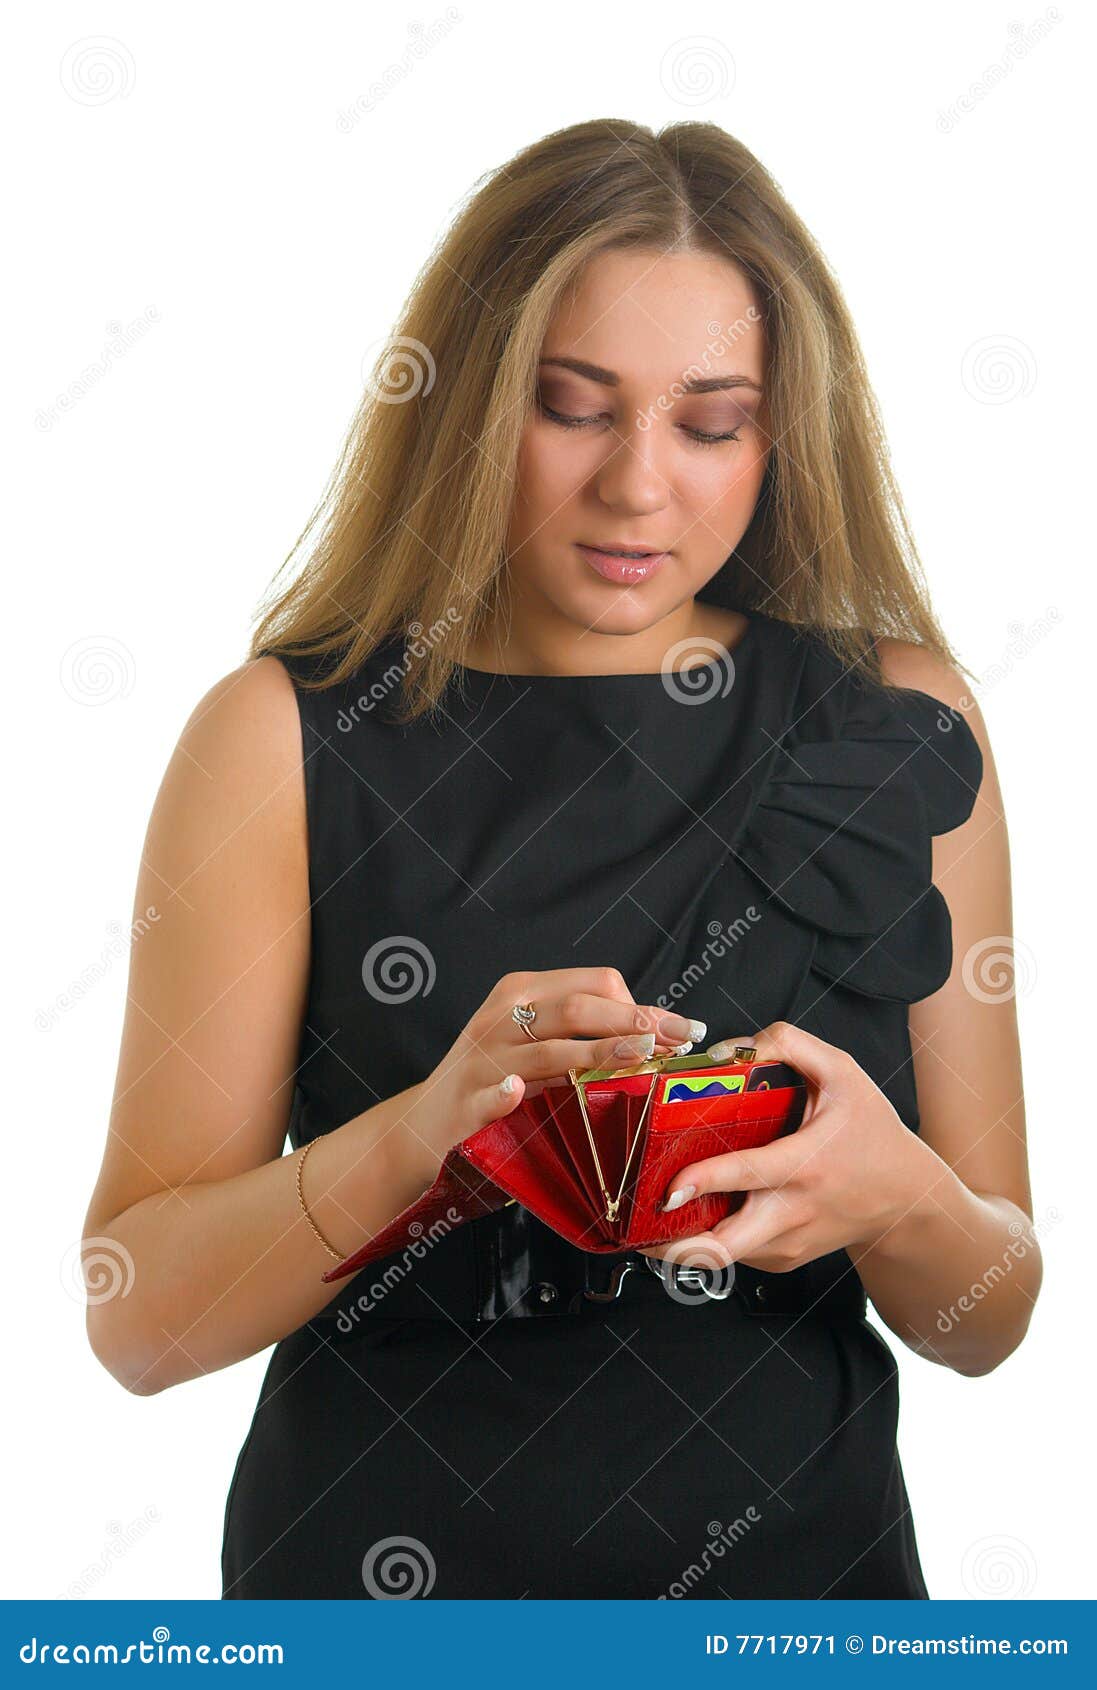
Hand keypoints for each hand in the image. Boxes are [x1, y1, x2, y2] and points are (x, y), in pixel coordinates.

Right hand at [404, 967, 706, 1184]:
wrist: (425, 1124)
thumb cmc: (494, 1082)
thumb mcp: (536, 1045)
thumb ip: (582, 1034)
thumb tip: (656, 1034)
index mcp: (521, 993)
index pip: (593, 983)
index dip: (641, 1003)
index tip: (678, 1030)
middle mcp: (501, 1016)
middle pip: (577, 1008)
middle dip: (635, 1022)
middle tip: (677, 1041)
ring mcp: (483, 1059)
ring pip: (547, 1048)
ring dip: (596, 1051)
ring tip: (639, 1056)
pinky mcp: (465, 1102)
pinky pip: (491, 1093)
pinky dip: (507, 1092)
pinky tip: (519, 1093)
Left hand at [640, 1021, 931, 1273]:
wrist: (908, 1199)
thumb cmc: (873, 1133)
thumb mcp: (844, 1074)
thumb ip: (791, 1044)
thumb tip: (734, 1045)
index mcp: (807, 1164)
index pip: (749, 1177)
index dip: (705, 1182)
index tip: (669, 1188)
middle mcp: (794, 1211)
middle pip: (727, 1247)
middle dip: (677, 1247)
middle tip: (636, 1231)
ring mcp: (788, 1242)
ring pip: (724, 1256)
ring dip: (683, 1243)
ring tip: (649, 1221)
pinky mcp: (782, 1258)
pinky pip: (737, 1253)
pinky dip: (709, 1238)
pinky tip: (694, 1216)